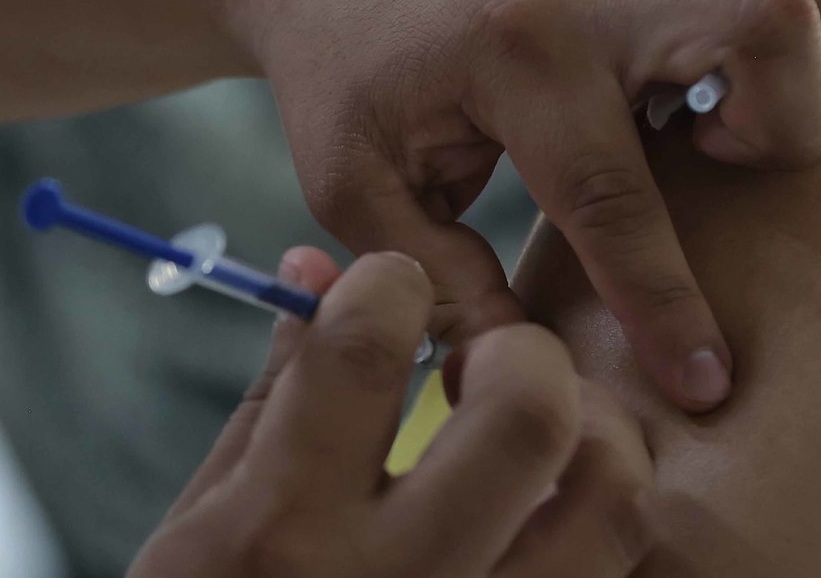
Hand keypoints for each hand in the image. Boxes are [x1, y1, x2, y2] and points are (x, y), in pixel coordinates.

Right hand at [128, 248, 657, 577]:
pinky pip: (617, 574)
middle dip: (520, 352)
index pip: (364, 353)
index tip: (390, 288)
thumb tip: (320, 272)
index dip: (388, 284)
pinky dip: (602, 521)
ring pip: (614, 500)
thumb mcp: (203, 520)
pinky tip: (548, 512)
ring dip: (592, 436)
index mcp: (283, 530)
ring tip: (535, 440)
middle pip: (528, 416)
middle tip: (485, 364)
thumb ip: (277, 393)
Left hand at [223, 0, 820, 411]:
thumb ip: (437, 277)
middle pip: (771, 34)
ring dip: (793, 86)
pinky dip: (786, 47)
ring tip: (698, 123)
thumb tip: (519, 362)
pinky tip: (696, 84)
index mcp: (510, 47)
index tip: (703, 384)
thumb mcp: (350, 181)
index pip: (612, 193)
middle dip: (778, 135)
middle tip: (700, 162)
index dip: (664, 305)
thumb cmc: (340, 57)